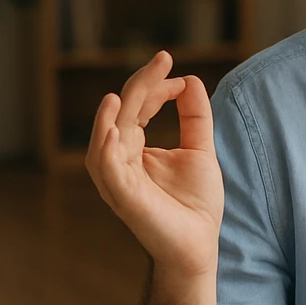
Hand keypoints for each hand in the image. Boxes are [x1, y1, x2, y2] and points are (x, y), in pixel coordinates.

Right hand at [86, 51, 223, 277]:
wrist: (199, 245)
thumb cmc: (196, 203)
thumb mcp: (200, 150)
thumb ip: (194, 116)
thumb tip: (190, 79)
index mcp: (136, 148)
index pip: (137, 107)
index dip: (156, 86)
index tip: (179, 74)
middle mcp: (122, 159)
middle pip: (123, 114)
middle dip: (141, 85)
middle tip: (162, 59)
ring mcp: (118, 178)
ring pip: (106, 138)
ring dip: (111, 115)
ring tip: (119, 93)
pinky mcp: (121, 196)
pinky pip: (105, 168)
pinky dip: (105, 147)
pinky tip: (114, 129)